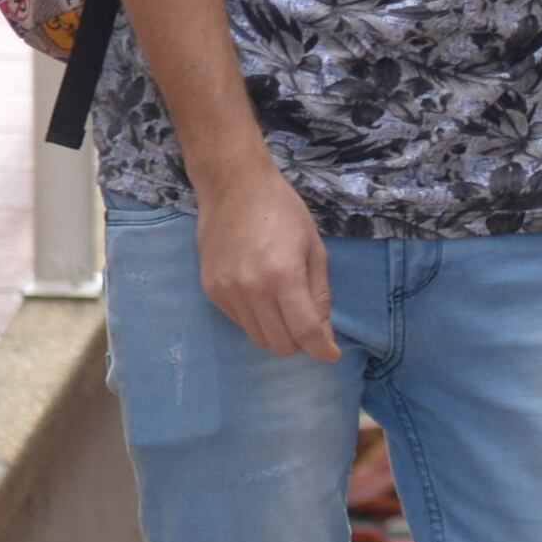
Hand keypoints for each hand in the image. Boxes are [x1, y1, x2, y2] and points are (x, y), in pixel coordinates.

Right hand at [196, 159, 333, 361]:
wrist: (233, 187)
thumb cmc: (283, 211)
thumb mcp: (314, 248)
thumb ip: (320, 293)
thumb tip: (324, 332)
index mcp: (283, 277)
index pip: (305, 332)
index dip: (322, 350)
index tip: (331, 354)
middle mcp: (251, 290)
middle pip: (280, 343)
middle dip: (300, 340)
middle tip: (308, 320)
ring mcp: (227, 291)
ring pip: (258, 337)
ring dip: (277, 331)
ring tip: (284, 302)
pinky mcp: (210, 290)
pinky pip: (240, 322)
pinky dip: (256, 318)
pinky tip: (262, 293)